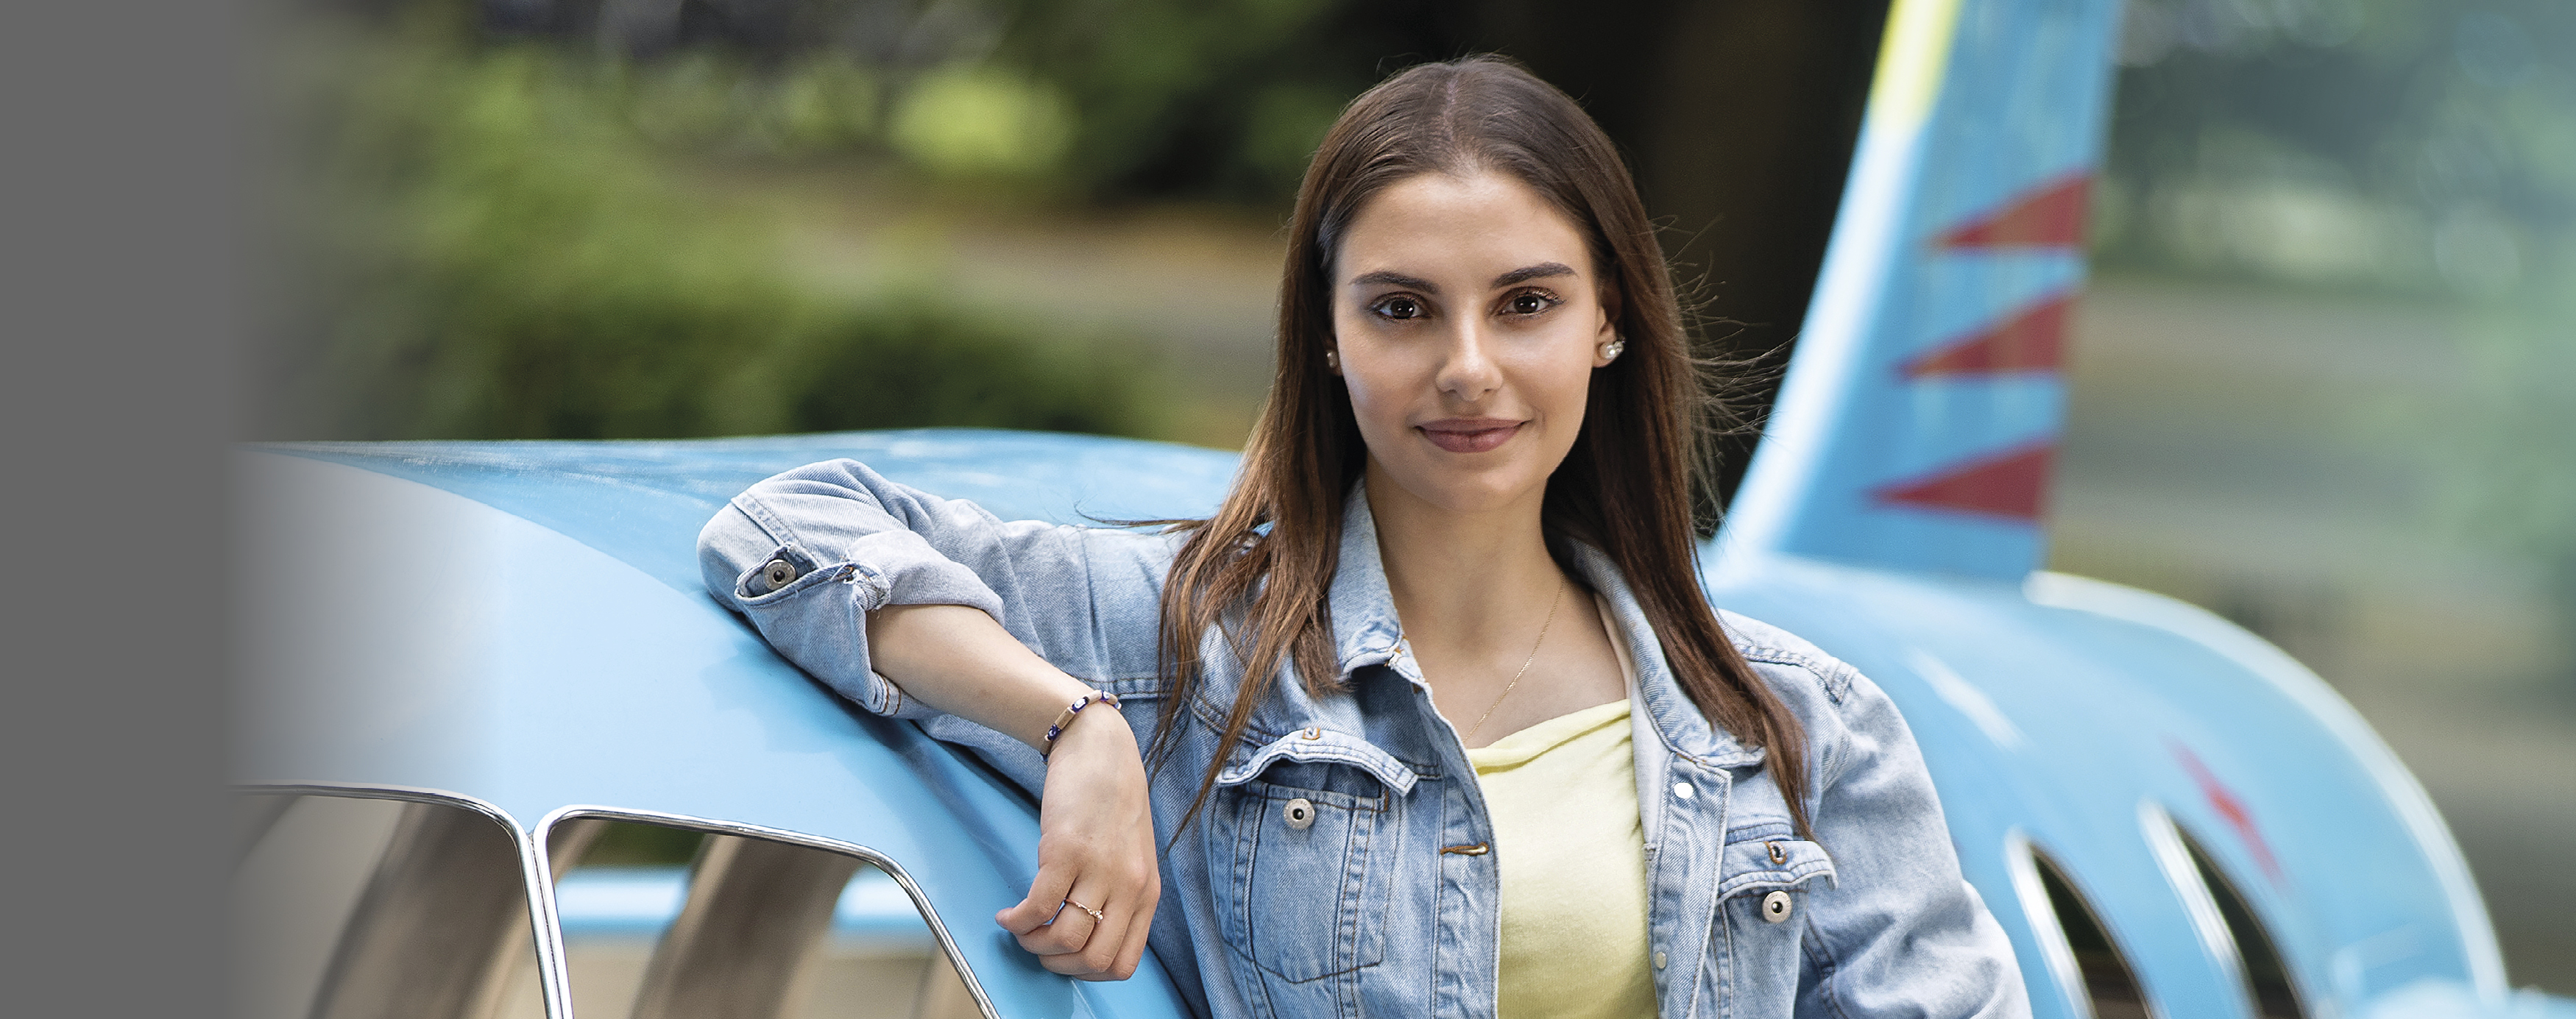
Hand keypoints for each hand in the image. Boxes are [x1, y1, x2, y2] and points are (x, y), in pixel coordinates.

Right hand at [993, 703, 1160, 979]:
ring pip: (1064, 940)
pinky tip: (1007, 915)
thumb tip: (1087, 937)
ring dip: (1033, 944)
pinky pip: (1038, 908)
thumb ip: (1119, 896)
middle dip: (1057, 965)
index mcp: (1146, 892)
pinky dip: (1017, 921)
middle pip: (1094, 960)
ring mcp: (1098, 869)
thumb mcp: (1132, 857)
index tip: (1064, 958)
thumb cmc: (1112, 802)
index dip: (1086, 972)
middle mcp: (1128, 885)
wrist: (1100, 748)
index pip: (1122, 963)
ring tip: (1020, 929)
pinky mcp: (1065, 851)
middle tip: (1038, 947)